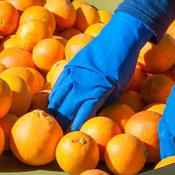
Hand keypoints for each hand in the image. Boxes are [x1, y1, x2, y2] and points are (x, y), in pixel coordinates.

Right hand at [48, 12, 152, 129]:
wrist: (118, 38)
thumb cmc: (123, 64)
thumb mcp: (120, 86)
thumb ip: (106, 100)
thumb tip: (96, 112)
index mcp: (97, 92)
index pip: (82, 115)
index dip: (76, 127)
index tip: (72, 136)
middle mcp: (82, 85)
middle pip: (67, 109)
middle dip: (61, 122)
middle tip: (57, 133)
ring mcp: (74, 74)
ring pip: (59, 96)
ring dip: (54, 110)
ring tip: (50, 120)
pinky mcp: (70, 65)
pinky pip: (58, 83)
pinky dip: (54, 94)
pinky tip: (52, 101)